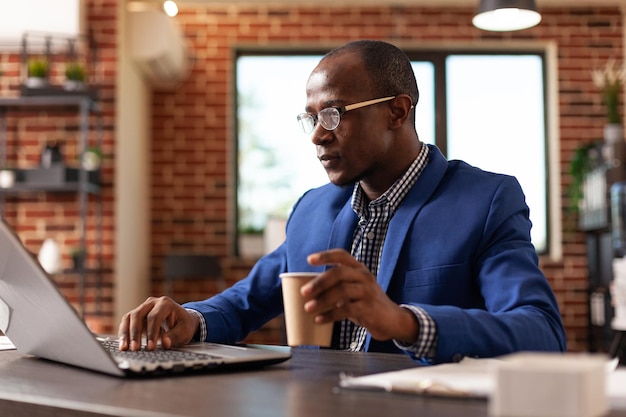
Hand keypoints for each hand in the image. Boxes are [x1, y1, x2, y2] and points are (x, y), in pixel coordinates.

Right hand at [117, 296, 198, 350]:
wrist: (181, 320)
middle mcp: (152, 303)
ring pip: (129, 318)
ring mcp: (143, 308)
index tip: (150, 347)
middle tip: (135, 348)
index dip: (151, 332)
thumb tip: (165, 343)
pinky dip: (124, 334)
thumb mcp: (185, 330)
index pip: (154, 317)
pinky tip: (123, 345)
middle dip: (135, 333)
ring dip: (125, 333)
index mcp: (165, 303)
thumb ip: (175, 336)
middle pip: (138, 315)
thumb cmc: (183, 324)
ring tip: (124, 348)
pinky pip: (126, 323)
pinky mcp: (136, 316)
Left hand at [301, 249, 418, 343]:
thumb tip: (308, 290)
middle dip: (319, 282)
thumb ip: (337, 286)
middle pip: (339, 273)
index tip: (309, 260)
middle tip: (304, 292)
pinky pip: (346, 309)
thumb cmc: (366, 303)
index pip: (342, 255)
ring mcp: (368, 291)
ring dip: (322, 300)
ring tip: (308, 308)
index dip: (325, 256)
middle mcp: (364, 276)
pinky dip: (330, 315)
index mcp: (358, 268)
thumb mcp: (354, 289)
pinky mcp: (369, 308)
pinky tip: (319, 320)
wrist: (392, 320)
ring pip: (342, 291)